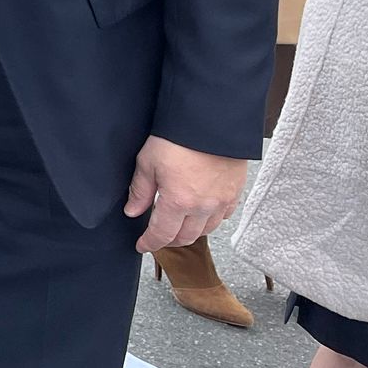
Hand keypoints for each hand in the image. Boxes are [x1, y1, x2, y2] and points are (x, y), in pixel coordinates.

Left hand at [125, 136, 248, 252]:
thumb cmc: (177, 138)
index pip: (162, 234)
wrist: (211, 122)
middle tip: (158, 237)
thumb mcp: (148, 162)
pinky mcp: (234, 192)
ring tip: (177, 227)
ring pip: (206, 230)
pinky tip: (201, 215)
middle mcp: (203, 207)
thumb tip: (132, 211)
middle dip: (169, 240)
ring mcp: (222, 201)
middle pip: (185, 237)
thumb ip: (140, 191)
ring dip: (190, 233)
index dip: (150, 243)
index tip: (142, 246)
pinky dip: (210, 221)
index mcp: (178, 202)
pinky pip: (223, 217)